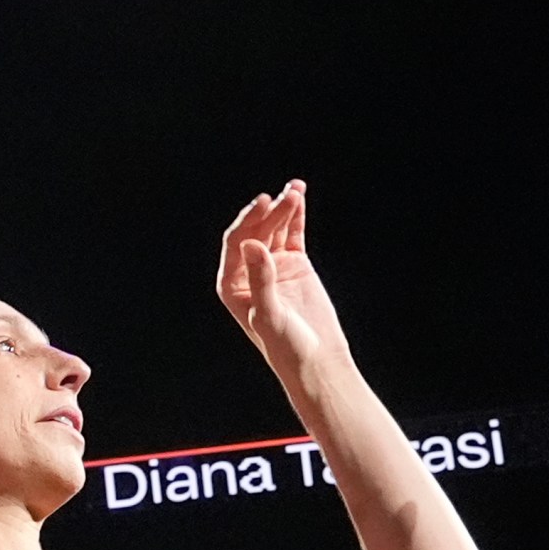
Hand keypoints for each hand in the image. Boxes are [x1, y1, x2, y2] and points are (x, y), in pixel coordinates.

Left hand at [217, 181, 346, 376]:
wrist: (316, 360)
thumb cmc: (286, 347)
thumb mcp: (269, 315)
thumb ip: (261, 279)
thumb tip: (252, 244)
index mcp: (231, 284)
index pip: (236, 244)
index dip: (249, 221)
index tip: (264, 203)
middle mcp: (248, 271)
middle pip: (257, 231)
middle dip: (271, 213)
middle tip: (286, 196)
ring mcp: (272, 266)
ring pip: (275, 229)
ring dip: (284, 209)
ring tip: (296, 189)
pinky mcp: (294, 265)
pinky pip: (293, 234)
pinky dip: (296, 216)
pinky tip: (300, 197)